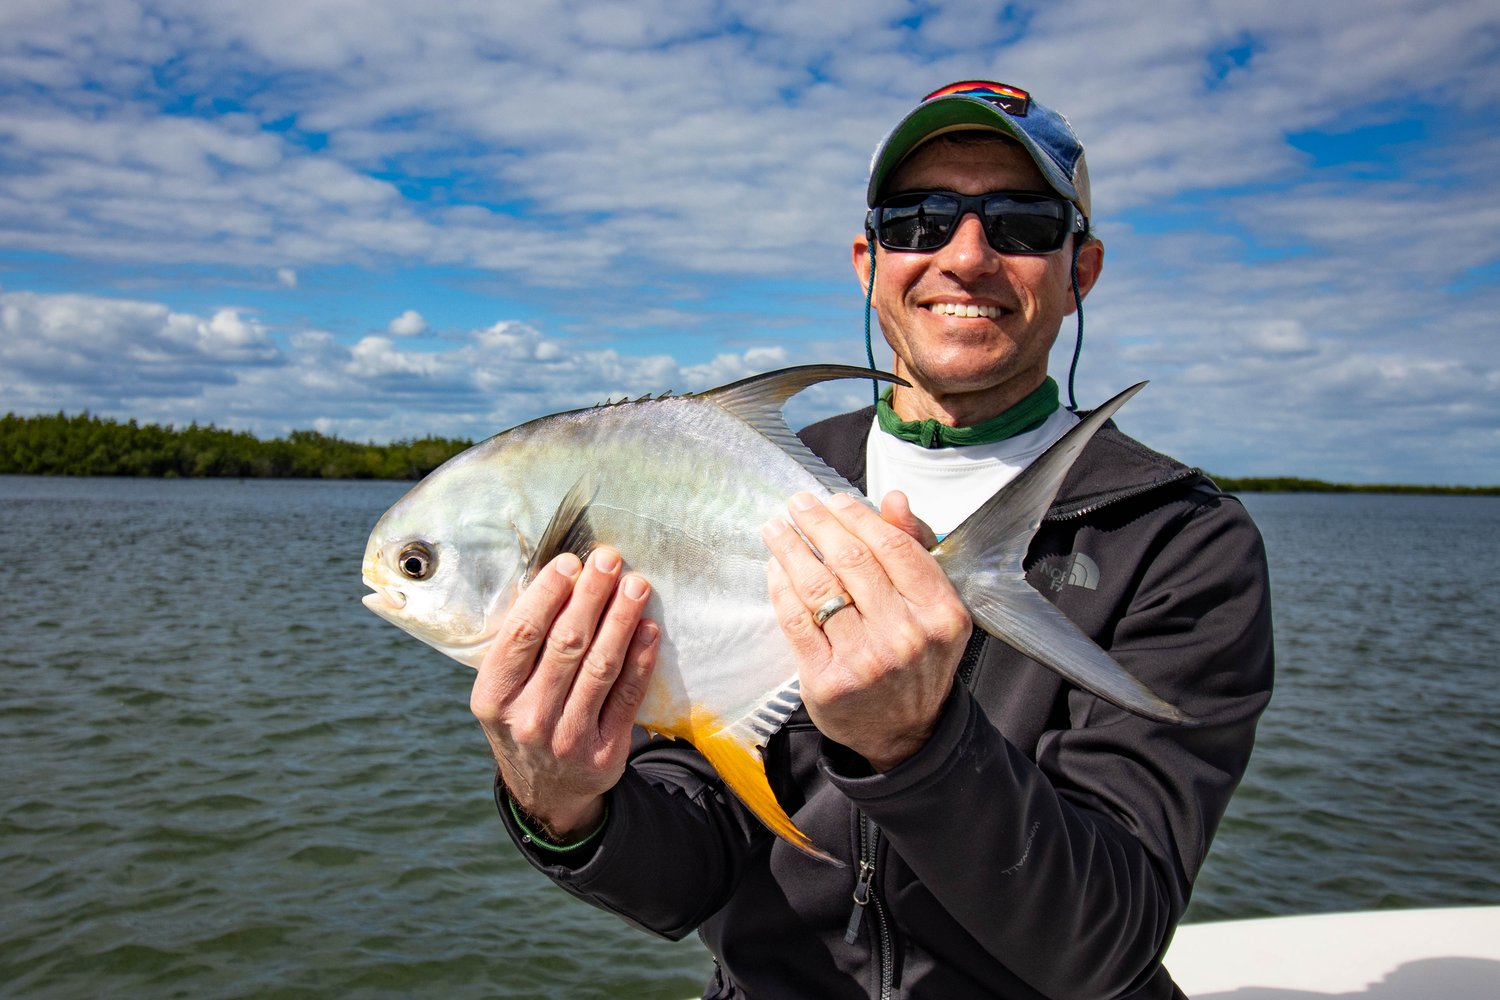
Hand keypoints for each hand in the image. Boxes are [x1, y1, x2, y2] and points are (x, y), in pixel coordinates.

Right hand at [470, 546, 657, 839]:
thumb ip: (522, 647)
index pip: (521, 635)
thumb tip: (560, 578)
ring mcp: (567, 738)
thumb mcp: (503, 692)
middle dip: (591, 596)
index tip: (571, 563)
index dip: (547, 594)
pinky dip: (641, 659)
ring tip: (636, 585)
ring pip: (600, 666)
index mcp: (493, 697)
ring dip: (621, 619)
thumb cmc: (525, 719)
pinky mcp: (605, 751)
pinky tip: (649, 629)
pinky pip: (627, 696)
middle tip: (610, 559)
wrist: (546, 792)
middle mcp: (527, 719)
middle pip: (566, 645)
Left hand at [763, 491, 969, 770]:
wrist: (905, 732)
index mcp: (940, 612)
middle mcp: (906, 635)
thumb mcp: (934, 606)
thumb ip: (916, 549)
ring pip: (818, 587)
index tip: (833, 500)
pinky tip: (774, 568)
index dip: (857, 516)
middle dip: (818, 524)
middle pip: (852, 561)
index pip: (893, 547)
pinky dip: (781, 587)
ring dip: (790, 549)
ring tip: (776, 527)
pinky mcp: (828, 680)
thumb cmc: (916, 657)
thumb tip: (893, 499)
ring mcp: (865, 660)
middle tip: (798, 504)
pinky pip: (796, 620)